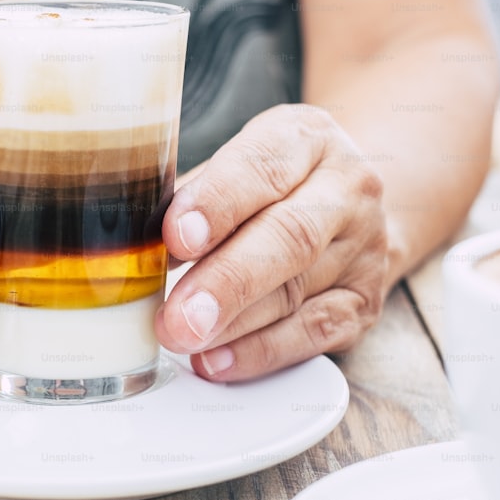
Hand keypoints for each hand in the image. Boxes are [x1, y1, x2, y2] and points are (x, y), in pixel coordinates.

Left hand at [157, 104, 388, 380]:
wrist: (350, 204)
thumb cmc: (270, 183)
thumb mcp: (236, 163)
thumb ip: (194, 195)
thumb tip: (134, 244)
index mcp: (306, 138)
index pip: (262, 167)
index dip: (217, 204)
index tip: (176, 238)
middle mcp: (347, 188)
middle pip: (289, 237)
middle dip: (226, 281)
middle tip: (177, 316)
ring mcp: (364, 248)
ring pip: (298, 291)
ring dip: (234, 325)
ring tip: (183, 339)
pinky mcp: (365, 302)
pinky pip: (315, 333)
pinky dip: (261, 352)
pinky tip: (217, 361)